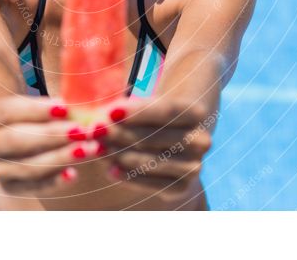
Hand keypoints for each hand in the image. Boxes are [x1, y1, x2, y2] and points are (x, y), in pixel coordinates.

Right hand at [0, 95, 101, 195]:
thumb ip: (50, 97)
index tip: (65, 107)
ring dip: (60, 157)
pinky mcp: (10, 187)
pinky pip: (32, 187)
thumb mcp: (35, 99)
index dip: (34, 109)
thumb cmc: (34, 111)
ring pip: (25, 166)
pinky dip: (54, 181)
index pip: (4, 110)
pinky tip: (74, 174)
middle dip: (50, 135)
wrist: (20, 138)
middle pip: (14, 140)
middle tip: (81, 130)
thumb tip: (79, 84)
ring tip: (89, 148)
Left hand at [100, 96, 215, 194]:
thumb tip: (100, 119)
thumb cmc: (148, 119)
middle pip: (156, 136)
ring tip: (97, 149)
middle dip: (121, 133)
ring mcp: (194, 166)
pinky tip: (110, 170)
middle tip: (94, 131)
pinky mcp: (181, 187)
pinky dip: (130, 177)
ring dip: (121, 155)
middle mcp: (201, 140)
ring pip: (152, 160)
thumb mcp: (141, 109)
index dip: (138, 111)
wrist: (168, 145)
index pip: (167, 110)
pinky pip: (153, 183)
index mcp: (197, 113)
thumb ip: (124, 111)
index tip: (109, 111)